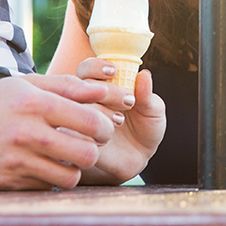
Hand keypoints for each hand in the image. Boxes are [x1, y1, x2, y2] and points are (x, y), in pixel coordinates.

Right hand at [0, 72, 119, 190]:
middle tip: (88, 147)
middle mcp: (27, 132)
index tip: (102, 129)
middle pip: (87, 154)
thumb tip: (103, 91)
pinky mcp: (6, 182)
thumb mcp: (24, 85)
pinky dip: (49, 180)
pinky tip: (41, 167)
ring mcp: (16, 160)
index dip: (105, 128)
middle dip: (94, 152)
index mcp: (35, 102)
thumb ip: (65, 86)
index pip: (91, 122)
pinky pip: (45, 187)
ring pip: (69, 177)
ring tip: (66, 158)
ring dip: (73, 169)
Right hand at [75, 58, 166, 182]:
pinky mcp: (75, 142)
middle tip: (129, 101)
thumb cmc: (145, 127)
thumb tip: (144, 74)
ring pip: (74, 109)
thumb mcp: (153, 110)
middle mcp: (85, 100)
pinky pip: (72, 134)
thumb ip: (147, 94)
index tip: (113, 71)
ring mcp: (77, 120)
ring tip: (120, 121)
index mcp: (101, 85)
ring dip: (98, 111)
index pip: (87, 68)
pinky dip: (89, 133)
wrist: (139, 158)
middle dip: (106, 90)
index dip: (96, 66)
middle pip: (80, 86)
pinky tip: (106, 139)